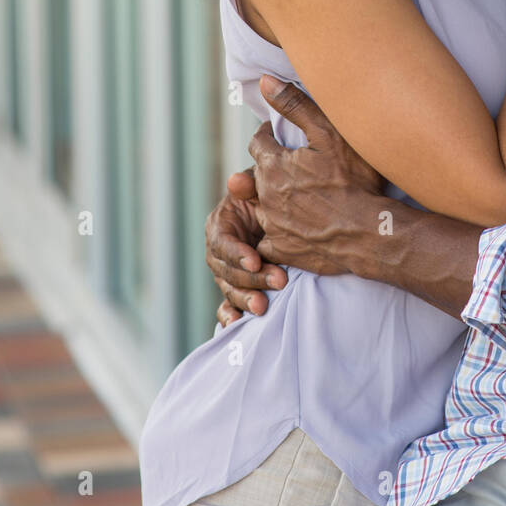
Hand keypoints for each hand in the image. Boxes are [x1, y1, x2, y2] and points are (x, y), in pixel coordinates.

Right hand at [205, 170, 288, 324]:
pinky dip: (230, 316)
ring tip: (263, 307)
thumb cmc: (272, 197)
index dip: (236, 252)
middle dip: (251, 279)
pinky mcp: (237, 288)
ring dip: (245, 299)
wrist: (287, 214)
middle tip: (279, 281)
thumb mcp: (262, 186)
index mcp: (220, 225)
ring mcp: (227, 272)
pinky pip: (228, 305)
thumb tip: (235, 181)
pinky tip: (237, 324)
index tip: (256, 260)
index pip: (222, 242)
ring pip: (230, 289)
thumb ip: (250, 185)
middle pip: (227, 270)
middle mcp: (219, 251)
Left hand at [248, 76, 383, 276]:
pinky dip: (279, 234)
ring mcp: (272, 225)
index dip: (269, 137)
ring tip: (299, 200)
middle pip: (258, 175)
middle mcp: (266, 194)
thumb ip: (295, 105)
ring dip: (274, 202)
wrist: (370, 233)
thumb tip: (264, 80)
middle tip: (295, 169)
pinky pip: (269, 240)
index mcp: (273, 164)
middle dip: (272, 169)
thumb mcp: (329, 133)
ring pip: (262, 208)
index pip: (258, 142)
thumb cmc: (354, 181)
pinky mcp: (281, 250)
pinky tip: (298, 230)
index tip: (280, 137)